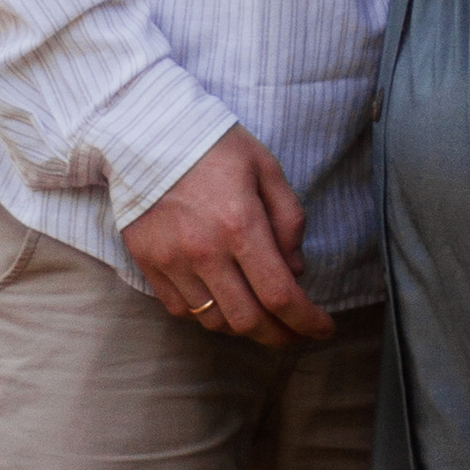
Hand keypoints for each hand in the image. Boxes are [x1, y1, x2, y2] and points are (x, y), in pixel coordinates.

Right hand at [124, 125, 333, 348]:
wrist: (146, 134)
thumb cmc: (214, 146)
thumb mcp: (266, 168)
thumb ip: (289, 220)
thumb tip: (295, 270)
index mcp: (240, 224)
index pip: (280, 295)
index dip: (307, 320)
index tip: (323, 329)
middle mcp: (205, 251)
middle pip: (248, 321)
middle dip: (280, 335)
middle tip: (296, 331)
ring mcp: (172, 262)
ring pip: (214, 322)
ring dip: (244, 326)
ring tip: (261, 313)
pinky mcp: (148, 265)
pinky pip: (182, 310)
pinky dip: (207, 314)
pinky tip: (223, 299)